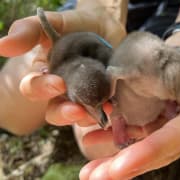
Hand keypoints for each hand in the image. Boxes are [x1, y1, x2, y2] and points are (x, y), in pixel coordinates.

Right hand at [0, 8, 125, 126]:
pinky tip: (113, 106)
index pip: (34, 88)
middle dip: (64, 113)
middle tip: (77, 110)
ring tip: (103, 109)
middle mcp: (63, 90)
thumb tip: (2, 46)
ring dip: (88, 117)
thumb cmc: (79, 25)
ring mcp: (84, 96)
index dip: (42, 89)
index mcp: (46, 73)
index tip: (58, 83)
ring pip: (79, 117)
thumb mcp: (57, 22)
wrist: (109, 27)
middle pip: (55, 111)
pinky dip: (106, 113)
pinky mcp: (104, 99)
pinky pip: (102, 113)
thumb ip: (31, 31)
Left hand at [78, 28, 179, 178]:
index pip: (176, 136)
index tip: (121, 166)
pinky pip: (132, 137)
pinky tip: (91, 141)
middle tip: (95, 177)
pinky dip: (111, 141)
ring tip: (88, 173)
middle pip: (157, 152)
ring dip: (113, 162)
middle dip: (126, 166)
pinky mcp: (153, 126)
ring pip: (142, 151)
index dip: (150, 151)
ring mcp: (168, 130)